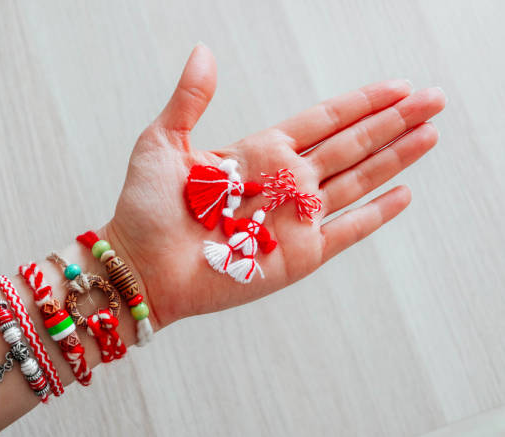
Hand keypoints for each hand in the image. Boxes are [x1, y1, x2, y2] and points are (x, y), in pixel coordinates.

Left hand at [104, 44, 444, 328]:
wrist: (141, 267)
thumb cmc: (146, 208)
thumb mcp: (163, 143)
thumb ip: (190, 99)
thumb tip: (204, 52)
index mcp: (260, 152)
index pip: (324, 121)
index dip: (361, 103)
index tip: (397, 87)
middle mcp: (285, 182)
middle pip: (352, 144)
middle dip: (393, 121)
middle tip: (433, 99)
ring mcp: (295, 219)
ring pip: (357, 181)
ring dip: (395, 158)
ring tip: (429, 134)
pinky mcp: (298, 256)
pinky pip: (347, 231)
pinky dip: (376, 214)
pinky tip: (403, 194)